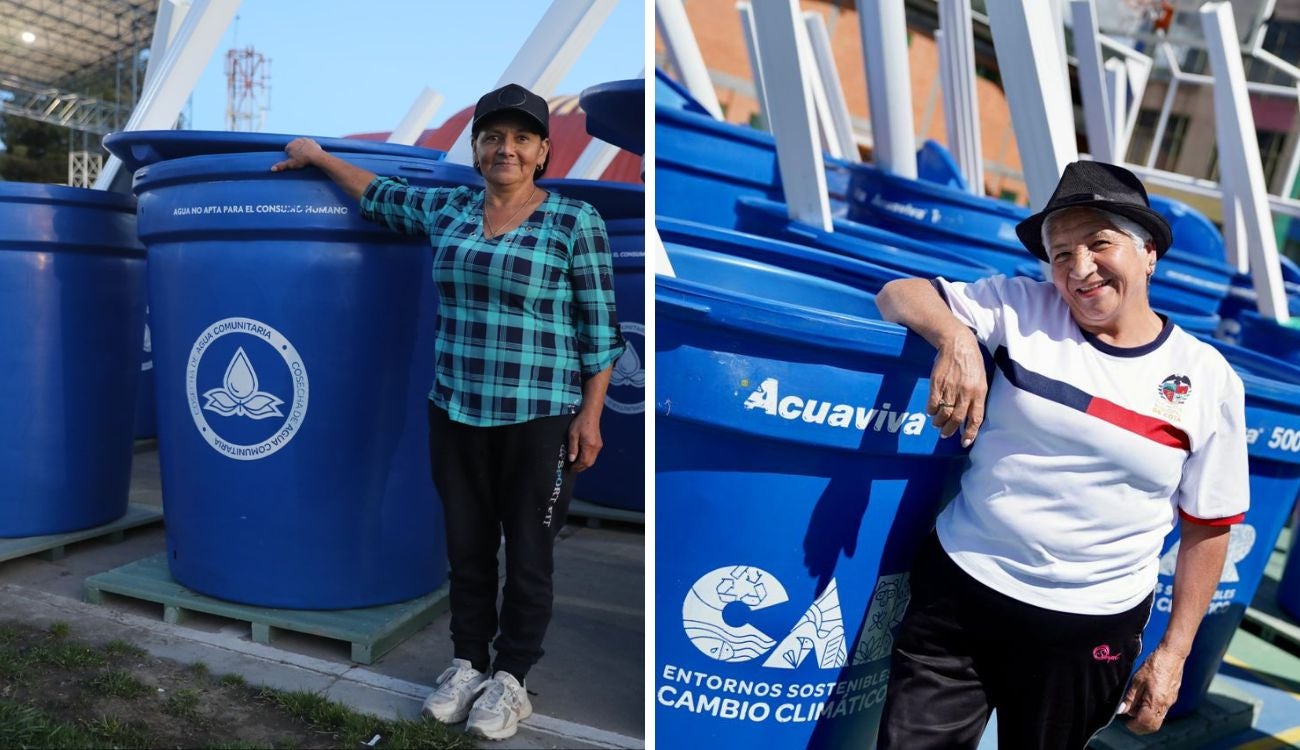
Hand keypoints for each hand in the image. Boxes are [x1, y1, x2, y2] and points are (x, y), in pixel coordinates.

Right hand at [271, 137, 322, 171]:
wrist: (316, 156)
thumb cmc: (303, 160)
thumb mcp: (291, 164)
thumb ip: (281, 166)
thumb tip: (272, 169)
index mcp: (290, 145)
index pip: (287, 150)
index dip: (290, 155)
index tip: (294, 160)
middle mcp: (296, 140)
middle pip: (294, 146)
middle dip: (296, 151)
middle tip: (300, 158)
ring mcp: (304, 139)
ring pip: (301, 144)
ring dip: (302, 148)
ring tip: (305, 156)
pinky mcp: (311, 140)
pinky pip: (308, 144)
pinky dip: (309, 147)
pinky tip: (311, 153)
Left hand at [567, 410, 602, 472]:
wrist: (591, 414)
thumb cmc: (581, 422)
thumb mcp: (573, 434)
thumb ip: (573, 448)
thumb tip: (571, 459)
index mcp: (589, 445)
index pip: (583, 461)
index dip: (577, 467)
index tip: (570, 469)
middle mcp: (596, 447)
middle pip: (589, 463)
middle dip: (580, 468)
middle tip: (572, 469)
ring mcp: (598, 446)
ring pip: (592, 460)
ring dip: (584, 464)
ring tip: (576, 465)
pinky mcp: (599, 444)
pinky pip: (593, 456)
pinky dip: (587, 459)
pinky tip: (581, 458)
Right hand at [927, 328, 986, 446]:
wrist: (958, 344)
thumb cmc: (972, 362)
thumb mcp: (981, 380)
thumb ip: (976, 397)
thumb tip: (970, 414)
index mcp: (979, 392)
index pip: (975, 418)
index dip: (970, 432)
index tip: (965, 442)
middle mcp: (965, 393)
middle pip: (957, 418)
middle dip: (950, 430)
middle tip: (945, 434)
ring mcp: (950, 388)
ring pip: (944, 413)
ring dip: (940, 422)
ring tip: (937, 424)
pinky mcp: (937, 384)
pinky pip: (933, 403)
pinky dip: (932, 410)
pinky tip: (932, 411)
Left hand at [1120, 645, 1183, 733]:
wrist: (1172, 656)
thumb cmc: (1154, 665)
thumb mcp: (1137, 680)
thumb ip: (1130, 698)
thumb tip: (1122, 711)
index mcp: (1155, 702)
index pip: (1144, 723)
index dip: (1133, 725)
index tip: (1126, 722)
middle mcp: (1165, 705)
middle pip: (1153, 725)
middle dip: (1140, 726)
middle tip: (1129, 719)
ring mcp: (1170, 702)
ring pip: (1158, 719)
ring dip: (1146, 718)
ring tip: (1135, 706)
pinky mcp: (1172, 698)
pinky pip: (1162, 711)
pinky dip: (1152, 712)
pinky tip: (1144, 700)